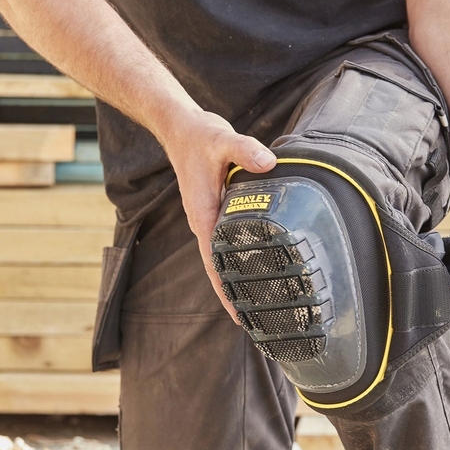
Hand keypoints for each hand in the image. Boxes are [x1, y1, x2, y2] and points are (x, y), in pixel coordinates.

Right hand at [160, 108, 276, 322]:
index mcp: (203, 216)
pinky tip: (255, 269)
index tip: (239, 317)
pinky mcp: (216, 213)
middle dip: (234, 297)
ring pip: (222, 258)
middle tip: (256, 323)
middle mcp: (204, 223)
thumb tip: (269, 162)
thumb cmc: (198, 135)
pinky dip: (239, 259)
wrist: (180, 126)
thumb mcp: (222, 139)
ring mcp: (210, 219)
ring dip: (236, 282)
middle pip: (218, 270)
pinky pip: (227, 243)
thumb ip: (246, 150)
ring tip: (258, 307)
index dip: (226, 291)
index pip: (213, 264)